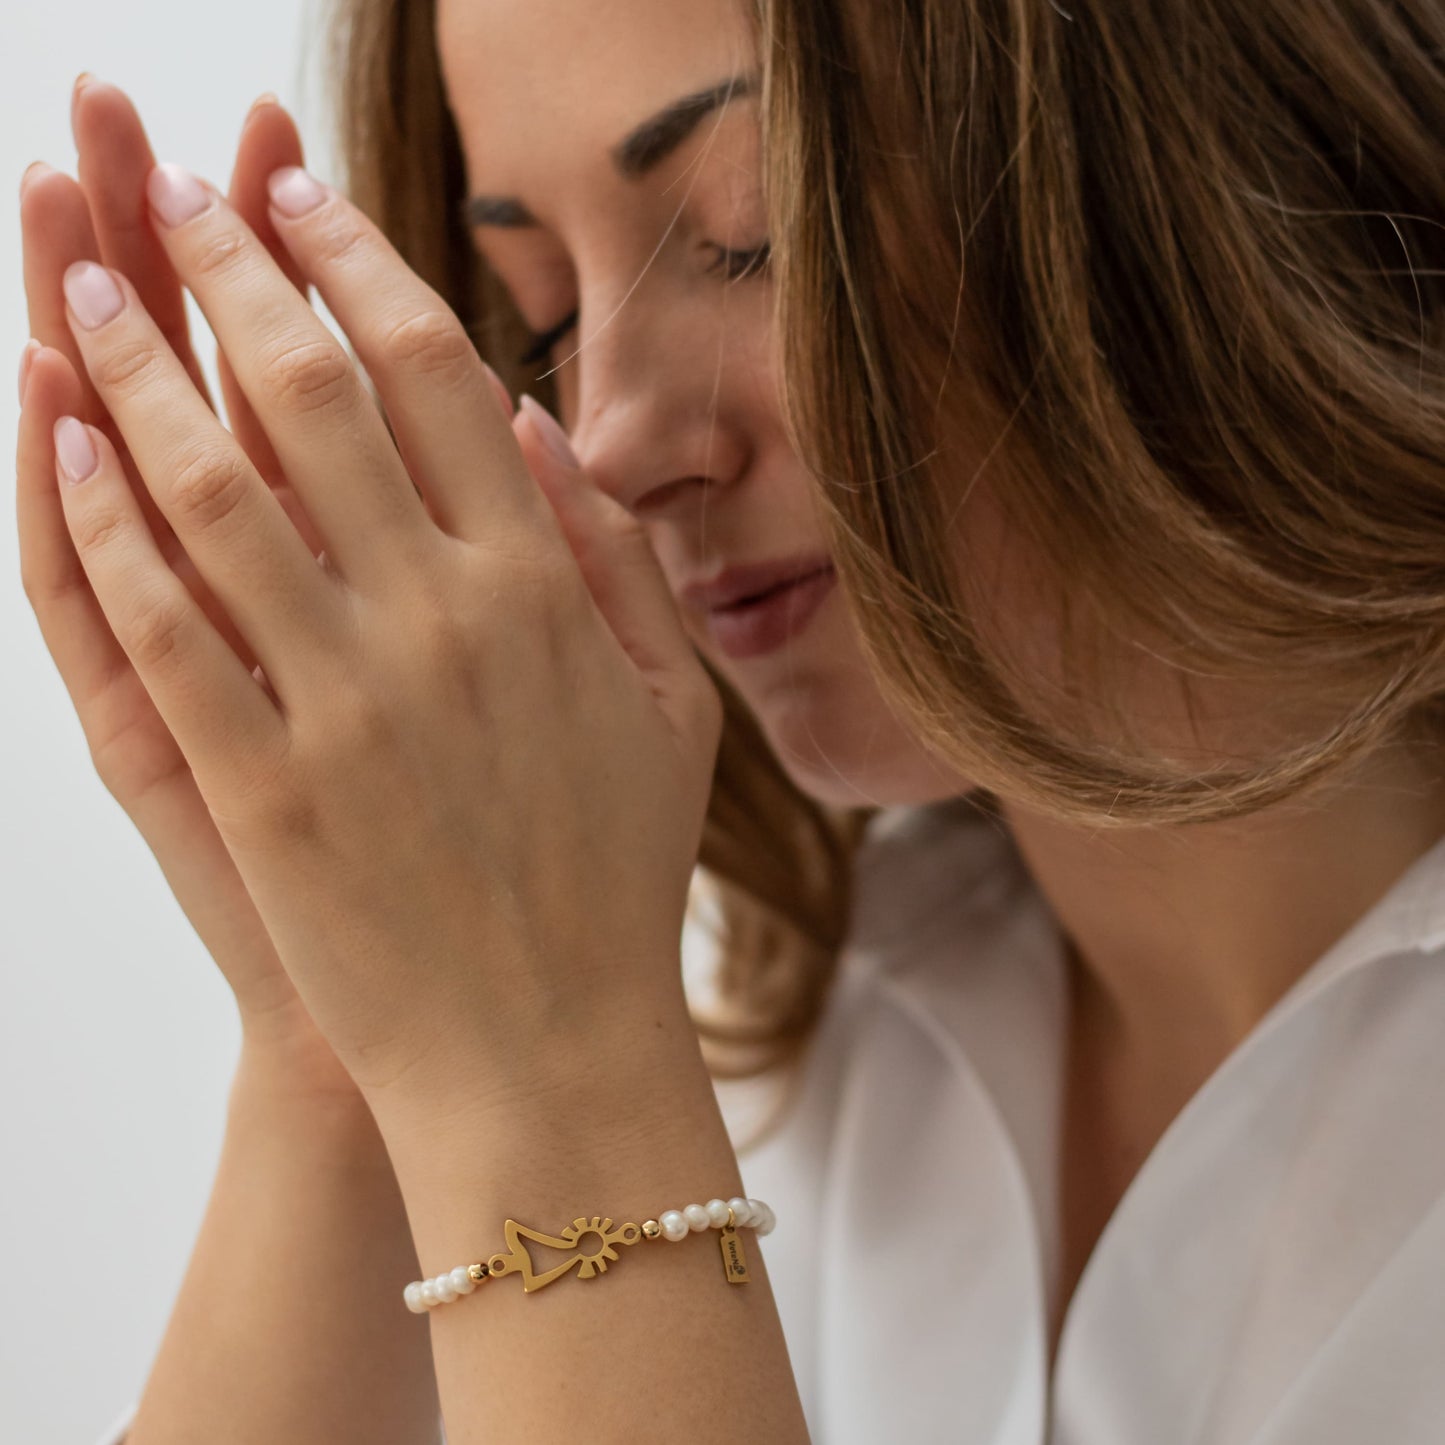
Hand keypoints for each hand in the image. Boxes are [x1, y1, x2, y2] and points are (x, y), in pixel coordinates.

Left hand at [37, 113, 723, 1131]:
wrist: (548, 1051)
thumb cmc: (618, 880)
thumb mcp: (672, 711)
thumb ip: (618, 555)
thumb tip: (538, 421)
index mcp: (544, 590)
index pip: (432, 374)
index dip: (357, 265)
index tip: (299, 196)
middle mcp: (445, 619)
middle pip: (309, 396)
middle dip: (228, 269)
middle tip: (164, 186)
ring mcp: (347, 701)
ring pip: (215, 490)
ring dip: (141, 370)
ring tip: (88, 282)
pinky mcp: (264, 785)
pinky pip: (166, 626)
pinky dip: (105, 523)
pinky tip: (65, 445)